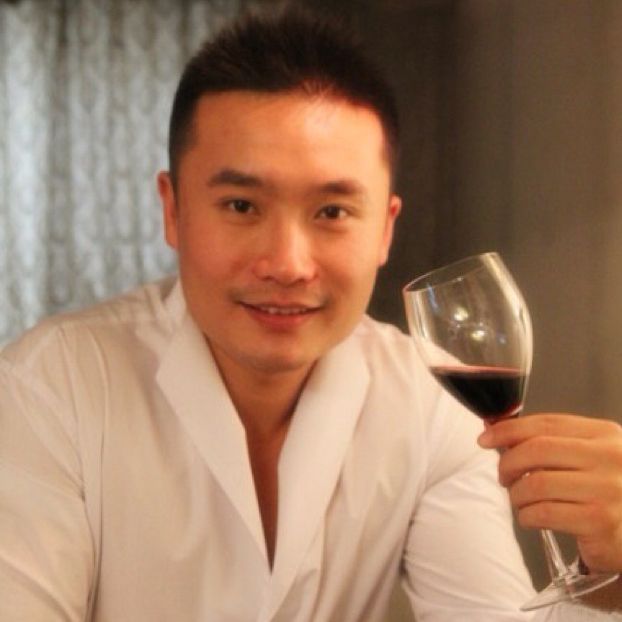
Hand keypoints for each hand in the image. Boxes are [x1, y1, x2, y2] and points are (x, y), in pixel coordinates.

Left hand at [478, 413, 621, 572]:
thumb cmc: (603, 491)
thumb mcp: (587, 456)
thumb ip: (548, 441)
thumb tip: (494, 429)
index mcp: (605, 434)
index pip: (546, 423)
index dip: (509, 429)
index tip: (486, 439)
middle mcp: (611, 457)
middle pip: (537, 450)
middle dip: (508, 463)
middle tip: (503, 476)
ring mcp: (608, 490)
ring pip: (536, 484)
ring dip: (516, 494)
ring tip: (519, 499)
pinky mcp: (601, 521)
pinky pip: (544, 513)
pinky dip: (527, 516)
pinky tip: (530, 517)